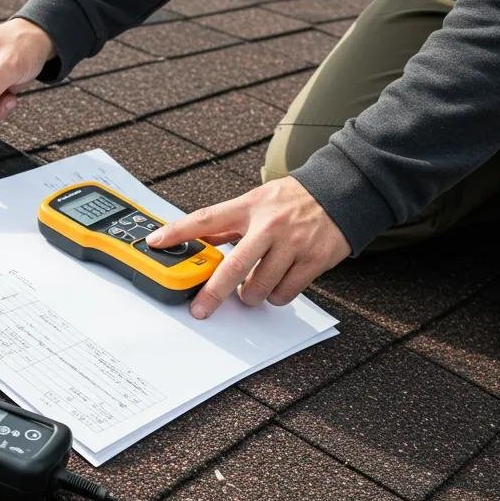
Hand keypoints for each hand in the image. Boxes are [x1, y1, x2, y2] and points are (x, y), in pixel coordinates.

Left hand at [146, 176, 350, 318]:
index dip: (178, 231)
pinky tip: (278, 282)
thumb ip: (229, 222)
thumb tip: (200, 241)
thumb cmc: (294, 199)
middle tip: (201, 309)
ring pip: (259, 288)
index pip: (206, 219)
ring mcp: (292, 244)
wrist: (343, 191)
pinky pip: (284, 293)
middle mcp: (269, 225)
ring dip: (251, 295)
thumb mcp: (257, 201)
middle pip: (233, 267)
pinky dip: (277, 295)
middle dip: (213, 293)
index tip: (155, 242)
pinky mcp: (313, 261)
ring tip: (255, 284)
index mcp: (249, 206)